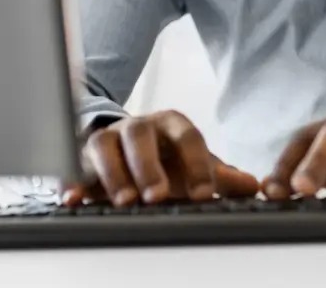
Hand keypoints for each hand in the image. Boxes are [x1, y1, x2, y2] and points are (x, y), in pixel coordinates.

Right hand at [61, 110, 259, 205]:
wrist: (126, 144)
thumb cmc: (164, 157)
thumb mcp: (192, 163)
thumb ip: (219, 174)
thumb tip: (254, 185)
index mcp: (170, 125)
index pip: (187, 136)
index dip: (197, 163)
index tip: (205, 194)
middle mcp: (137, 127)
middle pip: (140, 136)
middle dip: (148, 166)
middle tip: (157, 196)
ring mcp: (107, 138)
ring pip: (104, 145)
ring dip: (113, 172)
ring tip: (124, 200)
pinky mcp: (81, 155)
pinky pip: (73, 163)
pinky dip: (72, 180)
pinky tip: (74, 198)